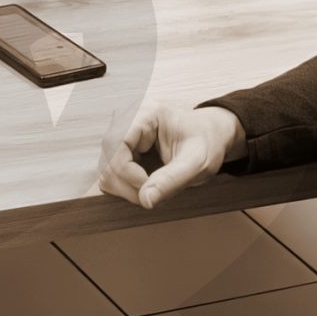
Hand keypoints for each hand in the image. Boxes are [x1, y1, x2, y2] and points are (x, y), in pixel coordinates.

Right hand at [98, 101, 244, 208]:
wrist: (210, 137)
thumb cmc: (207, 142)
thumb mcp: (197, 162)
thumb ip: (172, 179)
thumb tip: (146, 201)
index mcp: (144, 114)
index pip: (115, 145)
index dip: (128, 173)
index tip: (151, 187)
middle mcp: (127, 122)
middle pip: (107, 161)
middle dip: (128, 186)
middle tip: (156, 193)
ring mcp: (122, 138)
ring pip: (106, 172)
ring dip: (127, 190)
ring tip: (154, 189)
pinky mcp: (122, 152)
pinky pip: (112, 176)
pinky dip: (127, 188)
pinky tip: (148, 186)